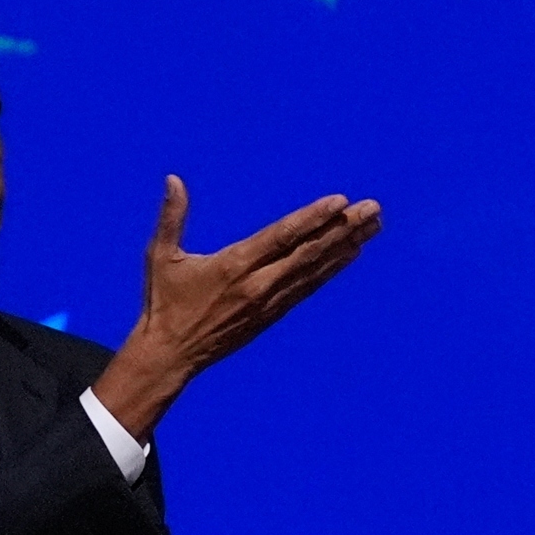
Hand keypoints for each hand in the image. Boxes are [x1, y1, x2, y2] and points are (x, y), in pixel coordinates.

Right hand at [93, 177, 381, 441]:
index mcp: (234, 265)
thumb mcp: (160, 256)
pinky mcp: (273, 315)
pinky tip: (351, 253)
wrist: (170, 355)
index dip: (314, 219)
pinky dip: (332, 269)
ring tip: (373, 226)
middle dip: (344, 228)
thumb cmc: (163, 302)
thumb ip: (171, 216)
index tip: (340, 202)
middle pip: (310, 251)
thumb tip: (173, 178)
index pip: (283, 236)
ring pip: (315, 269)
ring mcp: (269, 302)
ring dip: (347, 245)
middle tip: (373, 208)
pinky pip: (309, 287)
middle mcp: (259, 284)